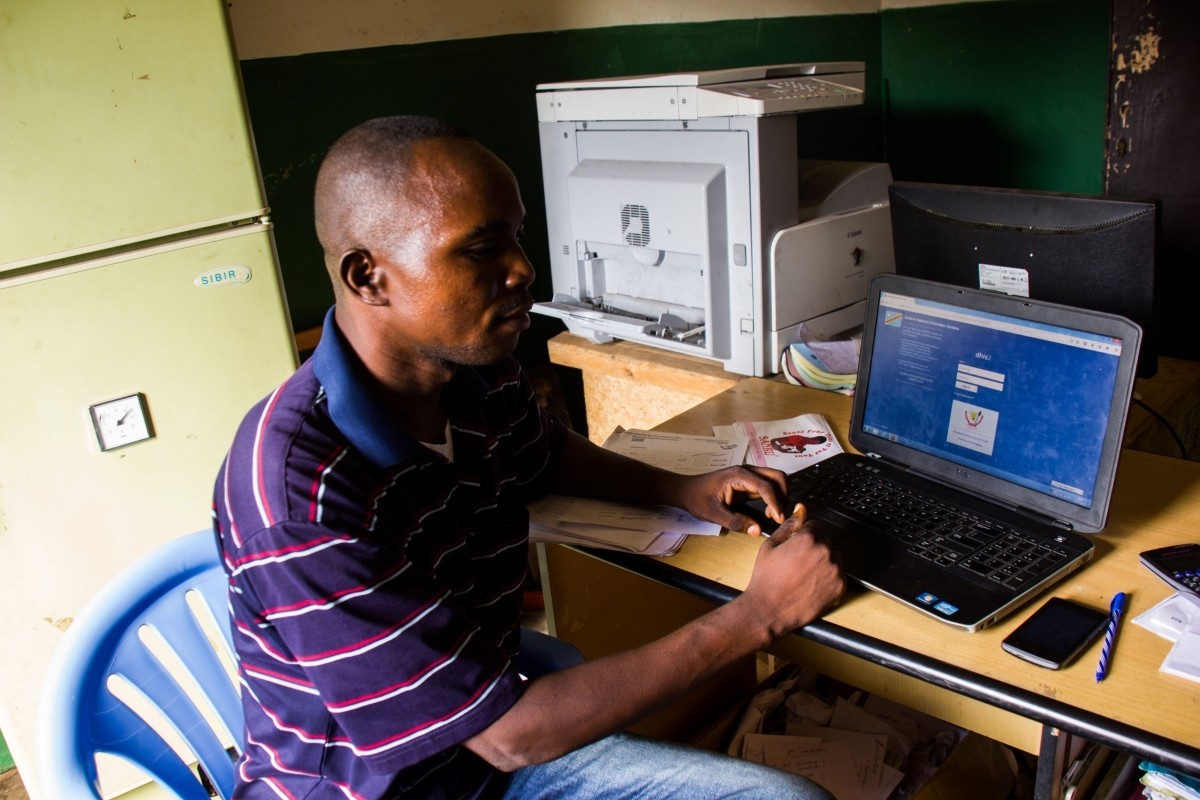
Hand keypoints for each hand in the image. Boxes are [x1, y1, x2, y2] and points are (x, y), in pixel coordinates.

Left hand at [673, 466, 787, 536]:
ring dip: (780, 496)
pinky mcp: (749, 483)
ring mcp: (749, 476)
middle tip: (779, 516)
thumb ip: (736, 522)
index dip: (775, 502)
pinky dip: (774, 498)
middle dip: (783, 495)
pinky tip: (768, 512)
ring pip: (775, 480)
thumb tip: (757, 531)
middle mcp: (746, 471)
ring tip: (773, 515)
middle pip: (777, 476)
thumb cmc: (697, 498)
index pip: (765, 485)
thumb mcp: (714, 514)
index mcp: (738, 475)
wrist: (687, 490)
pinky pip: (768, 487)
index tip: (779, 518)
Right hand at [739, 504, 845, 639]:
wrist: (768, 610)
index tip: (797, 549)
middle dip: (815, 549)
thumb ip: (790, 525)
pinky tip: (812, 585)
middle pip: (826, 542)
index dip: (804, 537)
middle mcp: (825, 551)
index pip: (816, 526)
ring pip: (834, 558)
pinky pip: (839, 576)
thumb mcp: (771, 546)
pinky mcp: (840, 587)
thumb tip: (801, 510)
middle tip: (797, 565)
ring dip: (824, 563)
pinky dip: (829, 579)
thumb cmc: (767, 580)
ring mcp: (835, 570)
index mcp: (808, 538)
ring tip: (804, 576)